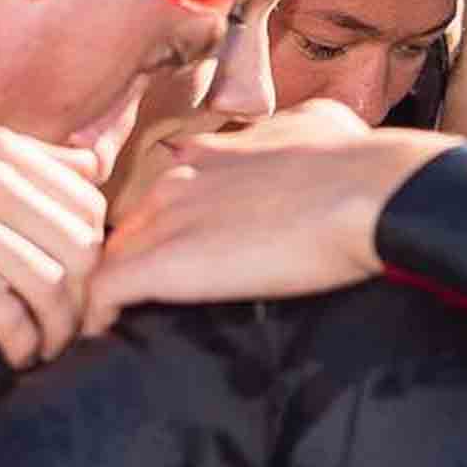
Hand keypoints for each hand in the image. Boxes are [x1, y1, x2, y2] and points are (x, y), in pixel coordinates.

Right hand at [0, 115, 108, 369]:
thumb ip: (22, 151)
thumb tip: (91, 164)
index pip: (88, 203)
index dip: (96, 253)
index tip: (81, 285)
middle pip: (82, 247)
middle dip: (88, 296)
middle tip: (76, 326)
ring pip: (53, 284)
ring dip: (61, 328)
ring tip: (48, 348)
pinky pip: (7, 313)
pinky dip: (23, 343)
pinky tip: (17, 356)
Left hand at [89, 107, 454, 331]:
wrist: (370, 191)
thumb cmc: (360, 162)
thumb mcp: (321, 125)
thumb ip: (297, 130)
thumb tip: (314, 125)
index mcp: (210, 151)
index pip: (159, 194)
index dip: (157, 231)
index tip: (164, 262)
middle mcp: (177, 177)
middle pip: (123, 227)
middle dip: (120, 264)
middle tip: (122, 306)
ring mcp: (166, 217)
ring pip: (102, 257)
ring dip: (101, 293)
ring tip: (105, 329)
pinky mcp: (163, 262)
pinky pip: (103, 293)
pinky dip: (96, 318)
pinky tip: (103, 340)